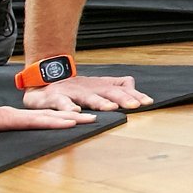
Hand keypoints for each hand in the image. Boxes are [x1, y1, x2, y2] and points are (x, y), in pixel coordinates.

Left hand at [0, 95, 95, 137]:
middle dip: (70, 117)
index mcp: (1, 118)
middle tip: (94, 119)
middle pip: (45, 116)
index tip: (72, 121)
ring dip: (66, 118)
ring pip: (44, 117)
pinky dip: (54, 120)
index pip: (32, 120)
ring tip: (87, 119)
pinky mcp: (10, 121)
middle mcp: (10, 116)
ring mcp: (11, 117)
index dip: (52, 122)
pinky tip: (66, 123)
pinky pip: (37, 120)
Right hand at [20, 75, 153, 114]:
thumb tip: (133, 84)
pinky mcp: (56, 98)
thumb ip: (115, 85)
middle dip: (122, 99)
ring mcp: (73, 92)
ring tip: (111, 107)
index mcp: (99, 86)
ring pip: (88, 98)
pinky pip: (62, 103)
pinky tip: (75, 112)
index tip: (148, 102)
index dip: (134, 95)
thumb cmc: (74, 87)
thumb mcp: (97, 85)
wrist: (44, 79)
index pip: (121, 90)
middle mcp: (89, 88)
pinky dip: (68, 107)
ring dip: (100, 103)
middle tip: (135, 105)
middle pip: (108, 92)